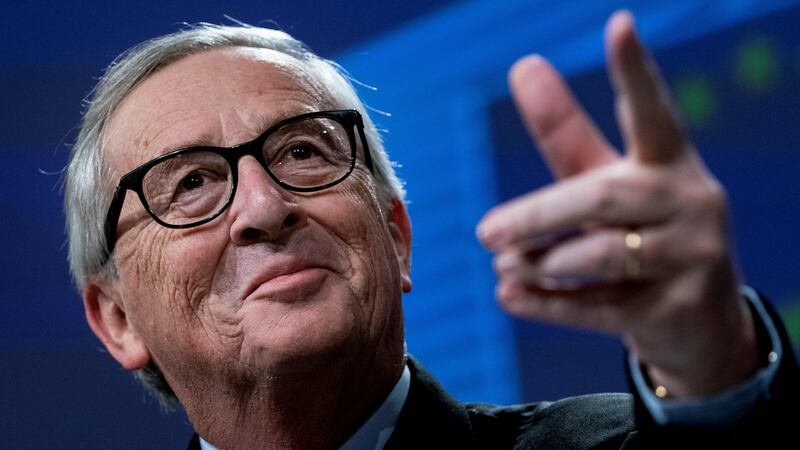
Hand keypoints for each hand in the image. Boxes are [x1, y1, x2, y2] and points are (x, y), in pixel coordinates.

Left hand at [476, 11, 758, 397]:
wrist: (700, 322)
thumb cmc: (645, 234)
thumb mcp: (608, 181)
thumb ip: (566, 133)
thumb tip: (525, 65)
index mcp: (669, 162)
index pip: (652, 112)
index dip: (634, 72)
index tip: (620, 25)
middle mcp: (688, 202)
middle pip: (602, 197)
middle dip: (536, 216)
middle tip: (484, 233)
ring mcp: (689, 258)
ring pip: (599, 255)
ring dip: (540, 262)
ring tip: (502, 264)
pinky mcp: (675, 310)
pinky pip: (598, 307)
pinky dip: (546, 303)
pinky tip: (508, 295)